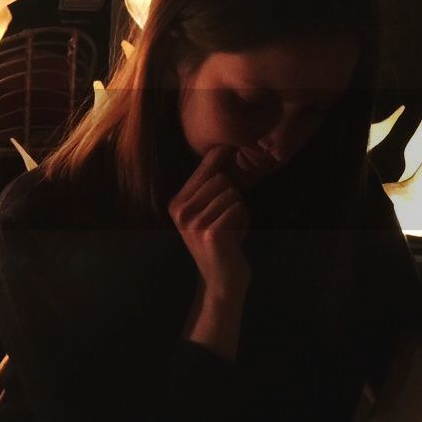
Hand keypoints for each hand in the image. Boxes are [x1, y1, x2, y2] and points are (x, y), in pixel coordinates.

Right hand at [169, 146, 250, 300]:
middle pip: (222, 179)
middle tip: (228, 219)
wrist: (222, 280)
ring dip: (240, 211)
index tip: (230, 141)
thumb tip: (224, 148)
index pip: (204, 169)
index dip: (219, 156)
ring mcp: (194, 223)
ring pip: (233, 194)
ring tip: (231, 230)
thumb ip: (212, 184)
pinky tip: (235, 239)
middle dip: (234, 197)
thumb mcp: (210, 210)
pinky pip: (238, 209)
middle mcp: (180, 211)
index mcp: (177, 203)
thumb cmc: (222, 240)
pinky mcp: (211, 233)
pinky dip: (244, 222)